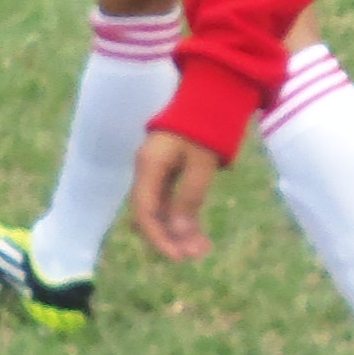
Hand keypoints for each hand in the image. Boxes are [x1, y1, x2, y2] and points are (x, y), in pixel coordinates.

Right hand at [129, 130, 224, 263]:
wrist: (209, 97)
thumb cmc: (205, 125)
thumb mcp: (203, 162)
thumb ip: (191, 196)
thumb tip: (180, 234)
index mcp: (149, 165)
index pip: (144, 211)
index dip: (158, 238)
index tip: (178, 257)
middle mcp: (148, 172)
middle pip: (150, 215)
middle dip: (170, 238)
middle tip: (197, 255)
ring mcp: (157, 174)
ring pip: (162, 212)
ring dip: (179, 232)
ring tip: (203, 249)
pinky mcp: (169, 175)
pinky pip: (171, 203)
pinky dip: (184, 219)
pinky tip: (199, 236)